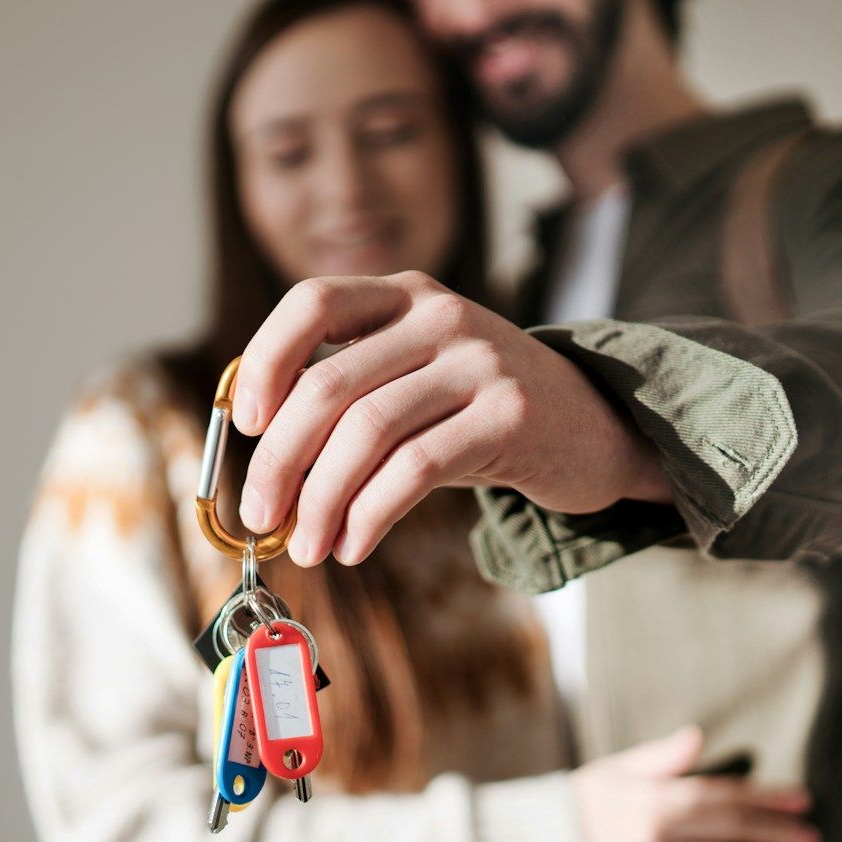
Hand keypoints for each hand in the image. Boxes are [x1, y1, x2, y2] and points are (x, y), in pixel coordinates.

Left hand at [231, 271, 668, 566]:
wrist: (594, 428)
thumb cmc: (478, 415)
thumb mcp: (414, 383)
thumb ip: (349, 400)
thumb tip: (264, 470)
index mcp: (405, 295)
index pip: (313, 302)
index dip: (266, 359)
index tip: (247, 425)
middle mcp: (441, 315)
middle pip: (328, 384)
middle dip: (280, 461)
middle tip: (260, 515)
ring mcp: (480, 360)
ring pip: (366, 432)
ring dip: (321, 500)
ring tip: (308, 546)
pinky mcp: (510, 415)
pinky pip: (415, 468)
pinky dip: (370, 515)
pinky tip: (354, 546)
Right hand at [573, 726, 819, 841]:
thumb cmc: (578, 805)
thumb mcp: (614, 771)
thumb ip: (658, 758)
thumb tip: (697, 736)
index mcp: (650, 793)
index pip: (721, 794)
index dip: (765, 798)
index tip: (802, 802)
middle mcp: (651, 830)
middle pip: (727, 831)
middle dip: (773, 834)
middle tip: (811, 841)